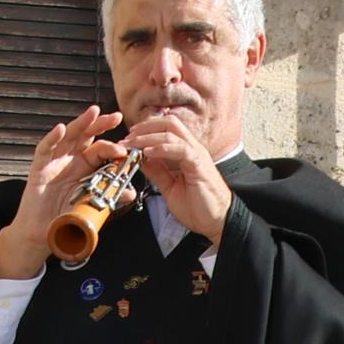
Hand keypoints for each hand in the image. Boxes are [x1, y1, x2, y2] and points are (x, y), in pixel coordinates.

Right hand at [0, 107, 129, 279]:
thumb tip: (130, 192)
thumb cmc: (66, 219)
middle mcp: (71, 160)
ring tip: (93, 112)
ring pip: (68, 136)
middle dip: (101, 124)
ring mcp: (55, 162)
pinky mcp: (39, 168)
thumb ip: (109, 198)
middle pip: (87, 136)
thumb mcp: (91, 207)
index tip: (124, 150)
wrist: (43, 234)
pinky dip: (52, 139)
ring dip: (81, 123)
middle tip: (116, 117)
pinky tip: (60, 129)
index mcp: (86, 167)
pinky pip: (44, 150)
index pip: (101, 150)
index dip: (113, 148)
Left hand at [129, 113, 231, 246]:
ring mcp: (197, 155)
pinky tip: (147, 152)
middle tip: (127, 137)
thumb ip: (157, 172)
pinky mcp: (199, 165)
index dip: (146, 129)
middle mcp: (192, 148)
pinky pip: (180, 149)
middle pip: (169, 123)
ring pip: (172, 132)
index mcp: (186, 152)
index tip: (129, 138)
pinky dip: (162, 148)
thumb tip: (141, 160)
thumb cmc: (197, 206)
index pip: (167, 128)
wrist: (216, 221)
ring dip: (148, 136)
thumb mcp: (169, 187)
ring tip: (132, 143)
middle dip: (145, 126)